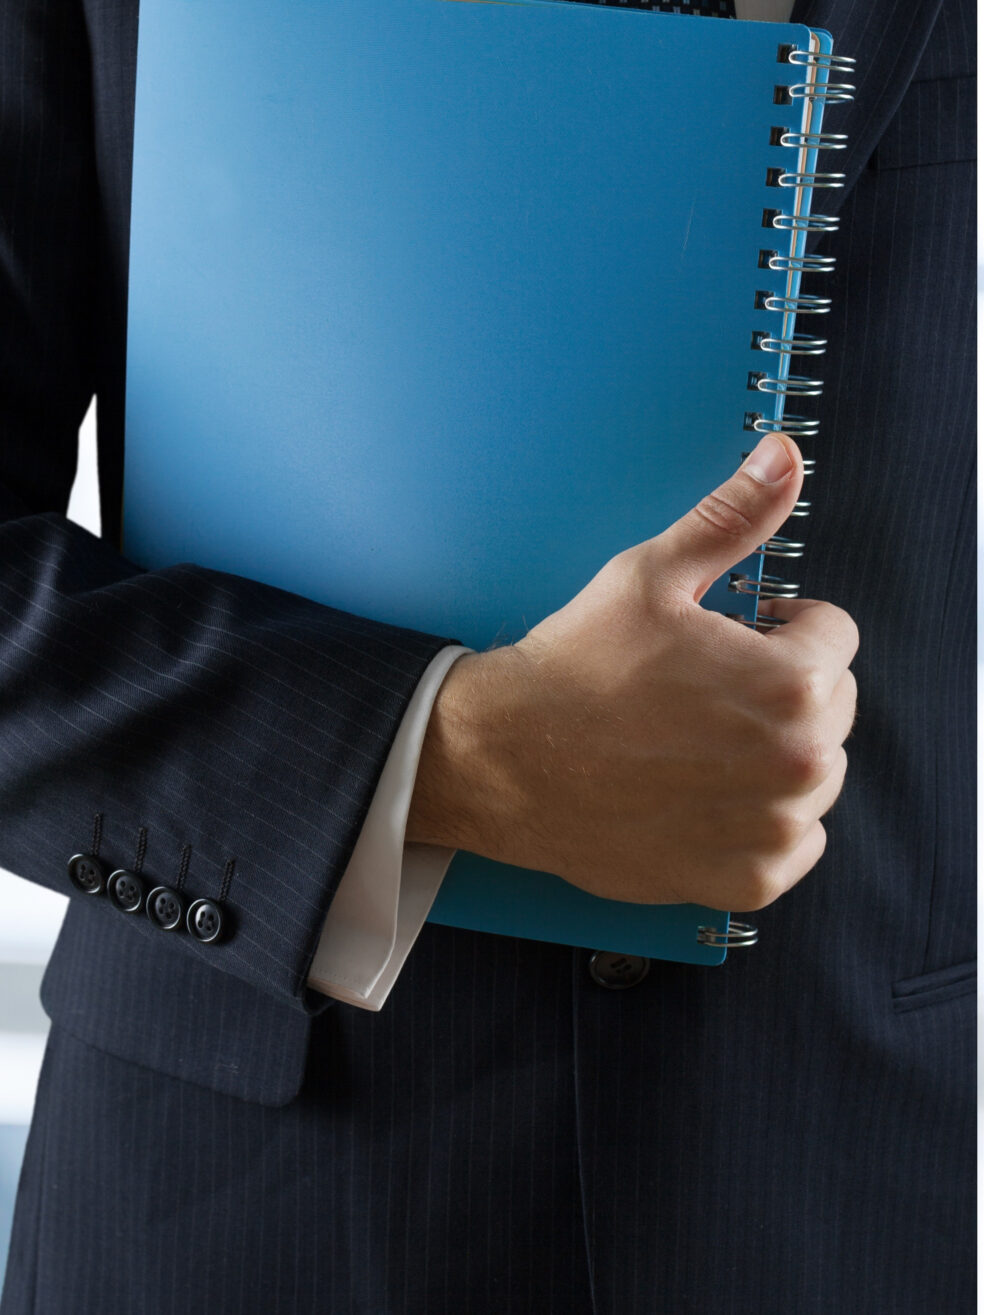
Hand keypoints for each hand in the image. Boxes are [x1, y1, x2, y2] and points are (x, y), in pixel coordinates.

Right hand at [406, 432, 855, 910]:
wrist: (501, 758)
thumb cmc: (571, 669)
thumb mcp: (649, 577)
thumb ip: (732, 518)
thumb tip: (784, 457)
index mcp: (792, 682)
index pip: (834, 639)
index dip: (774, 628)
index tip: (725, 640)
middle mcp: (799, 761)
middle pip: (831, 710)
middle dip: (778, 692)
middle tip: (696, 692)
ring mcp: (774, 826)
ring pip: (812, 777)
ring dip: (769, 758)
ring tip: (689, 744)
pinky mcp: (748, 878)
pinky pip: (790, 844)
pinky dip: (753, 823)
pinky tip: (692, 793)